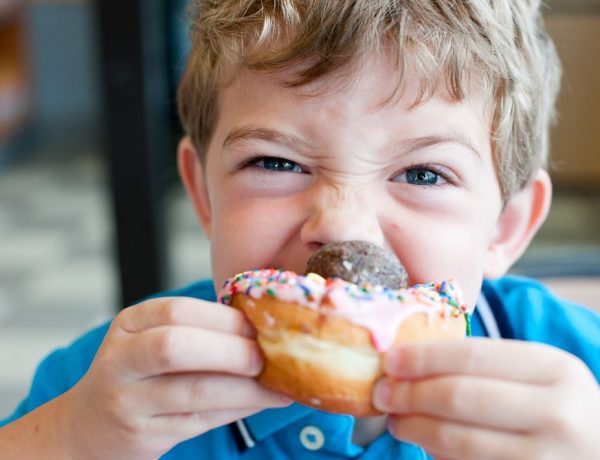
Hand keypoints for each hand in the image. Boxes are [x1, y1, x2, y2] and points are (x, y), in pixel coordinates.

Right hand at [57, 297, 290, 459]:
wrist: (88, 424)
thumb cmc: (138, 373)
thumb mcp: (151, 339)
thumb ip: (197, 330)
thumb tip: (264, 328)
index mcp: (129, 324)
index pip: (177, 311)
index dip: (223, 318)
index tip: (258, 325)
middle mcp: (121, 360)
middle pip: (175, 348)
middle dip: (230, 351)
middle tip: (266, 356)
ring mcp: (128, 401)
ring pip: (195, 391)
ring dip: (246, 388)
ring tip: (279, 384)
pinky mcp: (143, 436)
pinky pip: (200, 420)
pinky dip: (238, 409)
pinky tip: (262, 401)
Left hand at [373, 339, 599, 459]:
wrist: (599, 451)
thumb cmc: (554, 407)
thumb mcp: (536, 374)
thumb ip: (484, 364)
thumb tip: (408, 360)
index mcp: (555, 369)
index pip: (472, 356)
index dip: (423, 358)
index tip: (390, 360)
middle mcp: (559, 414)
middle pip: (460, 398)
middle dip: (410, 394)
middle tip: (383, 392)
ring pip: (459, 442)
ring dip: (416, 429)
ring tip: (395, 420)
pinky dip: (438, 456)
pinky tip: (425, 445)